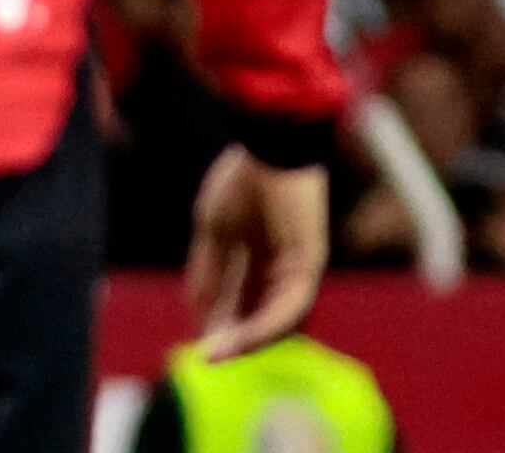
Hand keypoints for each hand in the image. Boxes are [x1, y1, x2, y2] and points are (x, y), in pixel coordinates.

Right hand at [186, 144, 328, 361]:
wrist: (268, 149)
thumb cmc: (240, 182)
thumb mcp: (213, 231)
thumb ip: (208, 269)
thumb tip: (195, 308)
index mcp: (256, 257)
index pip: (239, 301)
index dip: (218, 321)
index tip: (199, 340)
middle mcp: (280, 268)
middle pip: (257, 314)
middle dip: (232, 337)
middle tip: (208, 355)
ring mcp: (297, 269)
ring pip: (276, 319)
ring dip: (247, 340)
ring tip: (219, 352)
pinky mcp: (309, 267)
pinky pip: (289, 308)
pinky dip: (264, 325)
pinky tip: (241, 336)